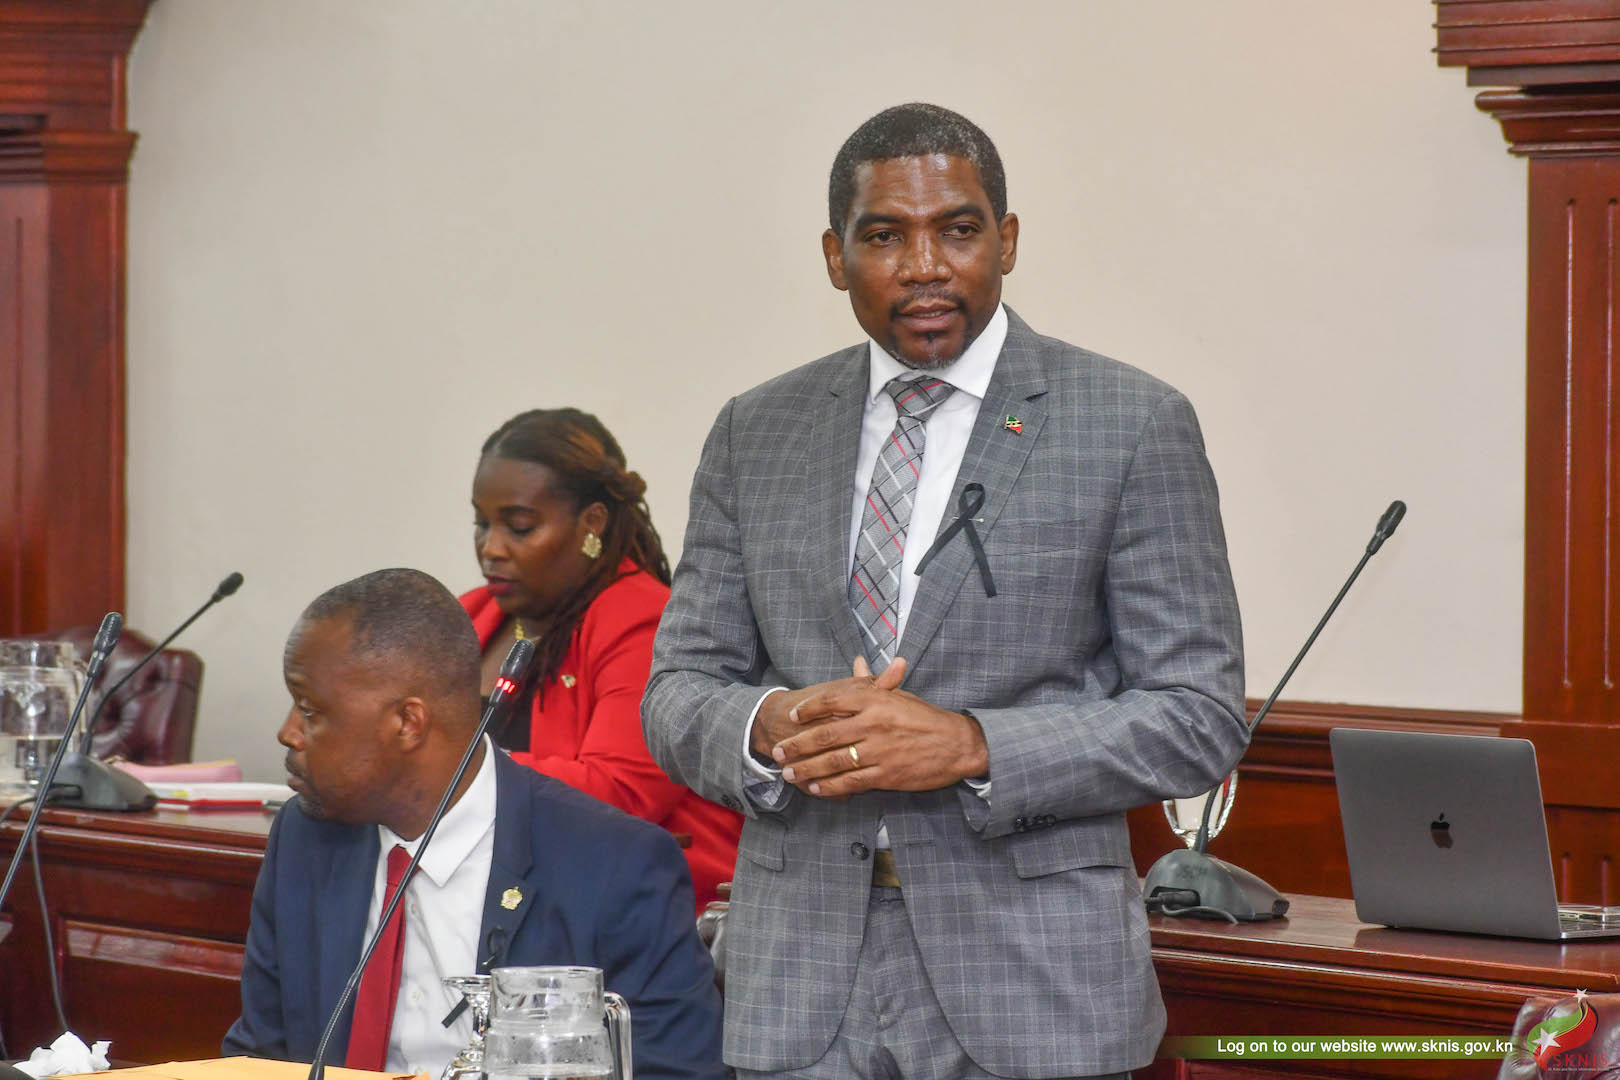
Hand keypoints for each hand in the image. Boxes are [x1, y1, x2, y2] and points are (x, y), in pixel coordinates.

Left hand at [774, 657, 988, 797]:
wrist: (958, 745)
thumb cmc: (927, 718)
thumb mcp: (901, 697)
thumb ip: (875, 684)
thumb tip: (858, 664)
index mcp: (876, 700)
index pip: (833, 700)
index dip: (809, 709)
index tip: (793, 716)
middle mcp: (874, 724)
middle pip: (825, 734)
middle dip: (798, 744)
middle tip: (779, 750)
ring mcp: (879, 751)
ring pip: (833, 761)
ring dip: (807, 769)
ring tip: (789, 772)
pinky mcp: (887, 775)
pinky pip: (851, 782)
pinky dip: (830, 787)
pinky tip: (815, 789)